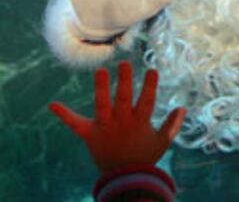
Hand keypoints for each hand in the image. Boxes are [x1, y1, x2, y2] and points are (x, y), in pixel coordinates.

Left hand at [49, 61, 185, 172]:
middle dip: (124, 80)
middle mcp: (122, 122)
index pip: (146, 100)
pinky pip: (75, 124)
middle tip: (124, 64)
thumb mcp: (162, 141)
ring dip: (101, 87)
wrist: (124, 178)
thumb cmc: (145, 157)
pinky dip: (64, 114)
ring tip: (100, 70)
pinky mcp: (90, 135)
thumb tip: (182, 107)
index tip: (152, 70)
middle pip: (123, 98)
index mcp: (140, 123)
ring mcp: (105, 127)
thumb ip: (172, 124)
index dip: (150, 86)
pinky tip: (52, 104)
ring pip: (102, 105)